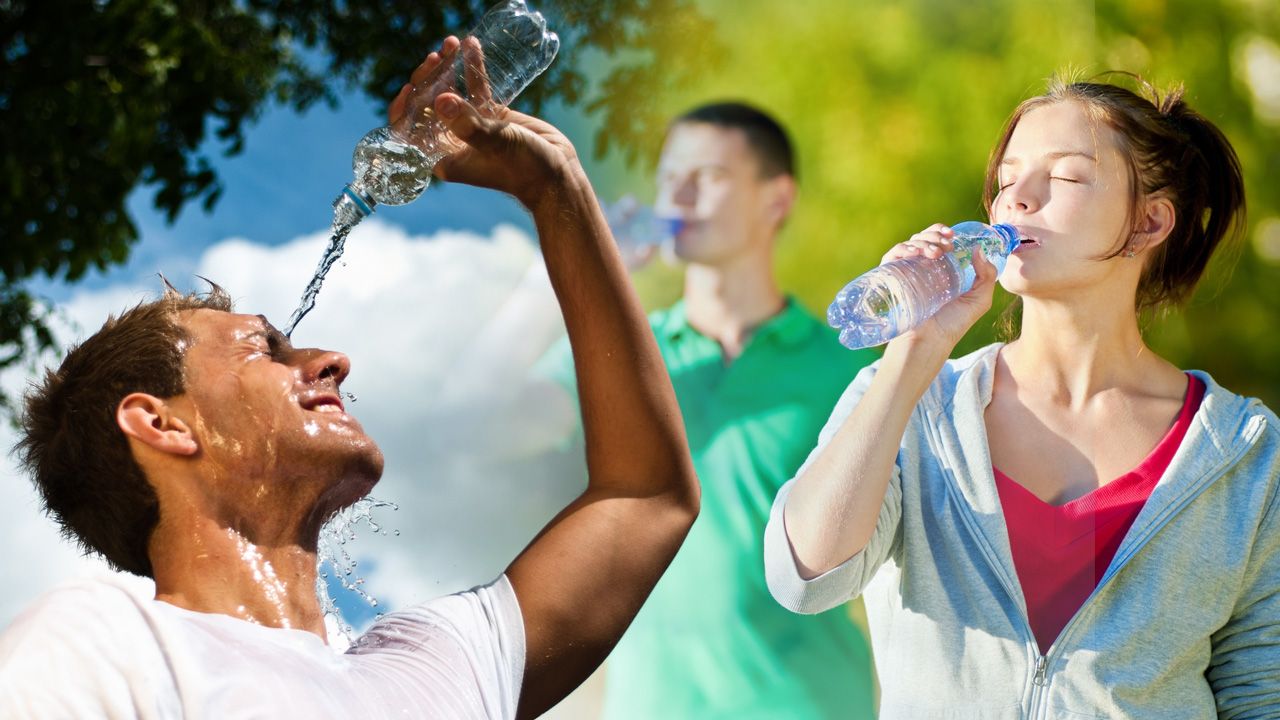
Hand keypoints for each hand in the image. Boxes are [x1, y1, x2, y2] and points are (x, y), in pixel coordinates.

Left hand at [390, 37, 582, 211]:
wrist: (557, 174)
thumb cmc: (524, 169)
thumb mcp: (495, 144)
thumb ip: (468, 124)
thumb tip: (441, 100)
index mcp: (444, 156)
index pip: (410, 131)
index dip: (404, 108)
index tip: (409, 87)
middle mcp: (453, 142)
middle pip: (428, 106)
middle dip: (427, 79)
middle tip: (435, 58)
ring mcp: (472, 127)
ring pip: (451, 93)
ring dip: (447, 68)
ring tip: (451, 44)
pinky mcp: (491, 116)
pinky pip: (475, 89)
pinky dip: (472, 68)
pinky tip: (472, 45)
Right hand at [885, 223, 998, 350]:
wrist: (932, 341)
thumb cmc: (954, 324)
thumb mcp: (980, 299)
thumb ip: (987, 275)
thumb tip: (978, 249)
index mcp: (940, 269)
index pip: (936, 241)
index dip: (942, 232)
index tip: (953, 235)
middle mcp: (921, 268)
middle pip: (922, 238)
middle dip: (934, 234)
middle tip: (947, 244)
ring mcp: (906, 272)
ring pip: (909, 244)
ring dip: (923, 241)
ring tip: (937, 252)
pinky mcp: (892, 279)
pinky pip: (892, 256)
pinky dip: (904, 249)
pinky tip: (917, 253)